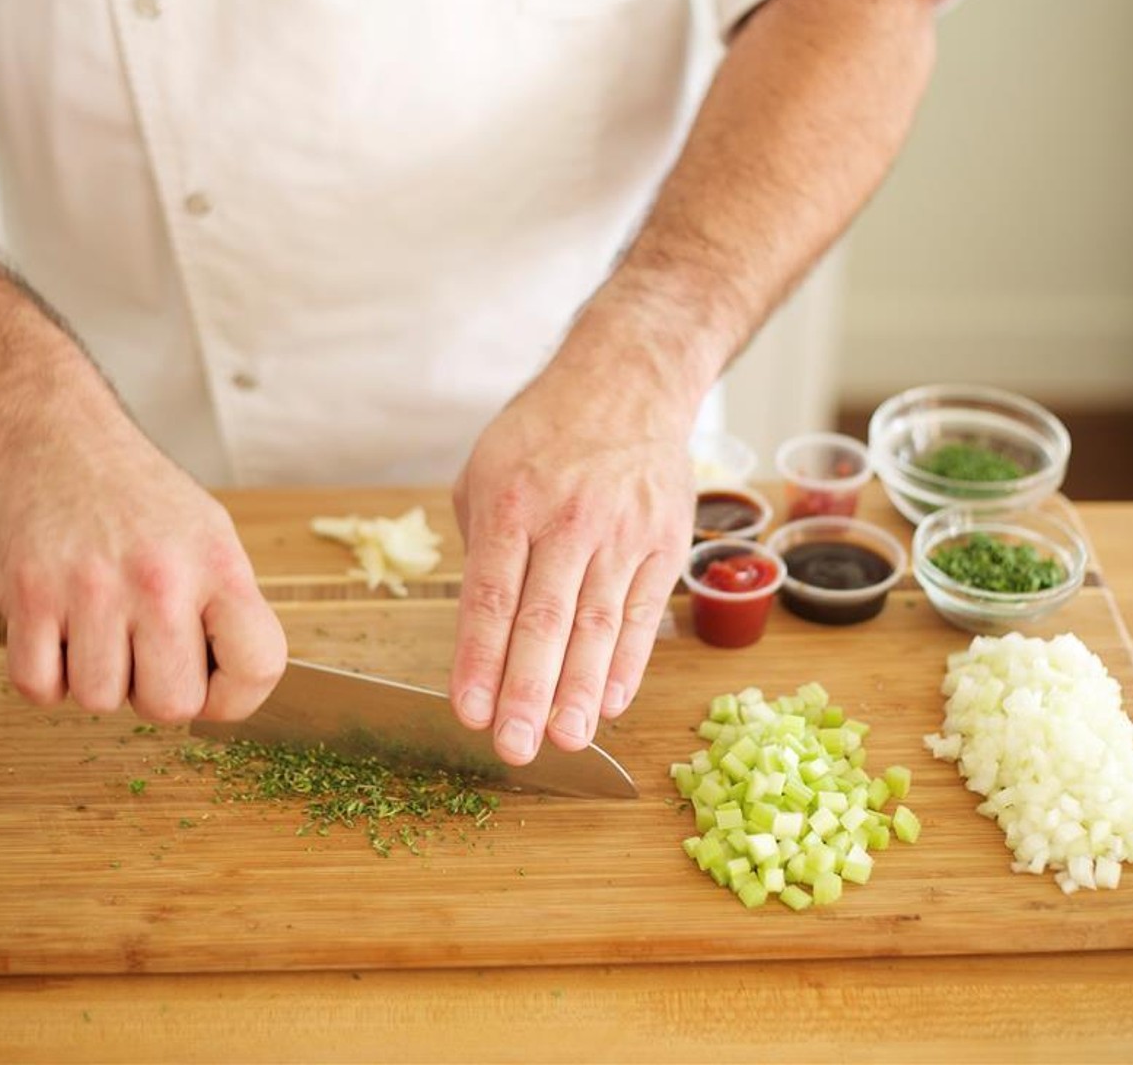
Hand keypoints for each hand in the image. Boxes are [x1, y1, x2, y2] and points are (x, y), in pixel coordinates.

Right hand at [0, 426, 286, 722]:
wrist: (61, 441)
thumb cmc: (141, 501)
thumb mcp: (212, 538)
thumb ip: (227, 611)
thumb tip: (234, 686)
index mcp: (219, 566)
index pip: (258, 666)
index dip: (236, 697)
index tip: (211, 686)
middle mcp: (161, 579)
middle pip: (172, 706)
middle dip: (154, 694)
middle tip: (142, 654)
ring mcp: (92, 589)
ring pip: (99, 701)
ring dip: (95, 680)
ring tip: (98, 631)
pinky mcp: (29, 595)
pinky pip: (39, 687)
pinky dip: (45, 677)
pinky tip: (59, 635)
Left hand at [449, 360, 694, 764]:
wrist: (627, 383)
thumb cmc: (543, 435)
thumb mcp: (483, 472)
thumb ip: (480, 547)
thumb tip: (481, 629)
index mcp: (511, 502)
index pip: (491, 596)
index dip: (478, 660)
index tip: (468, 713)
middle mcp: (568, 520)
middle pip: (544, 621)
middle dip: (528, 692)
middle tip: (515, 748)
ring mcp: (622, 533)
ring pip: (598, 626)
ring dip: (580, 691)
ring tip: (566, 741)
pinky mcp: (664, 542)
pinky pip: (642, 613)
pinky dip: (626, 663)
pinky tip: (609, 704)